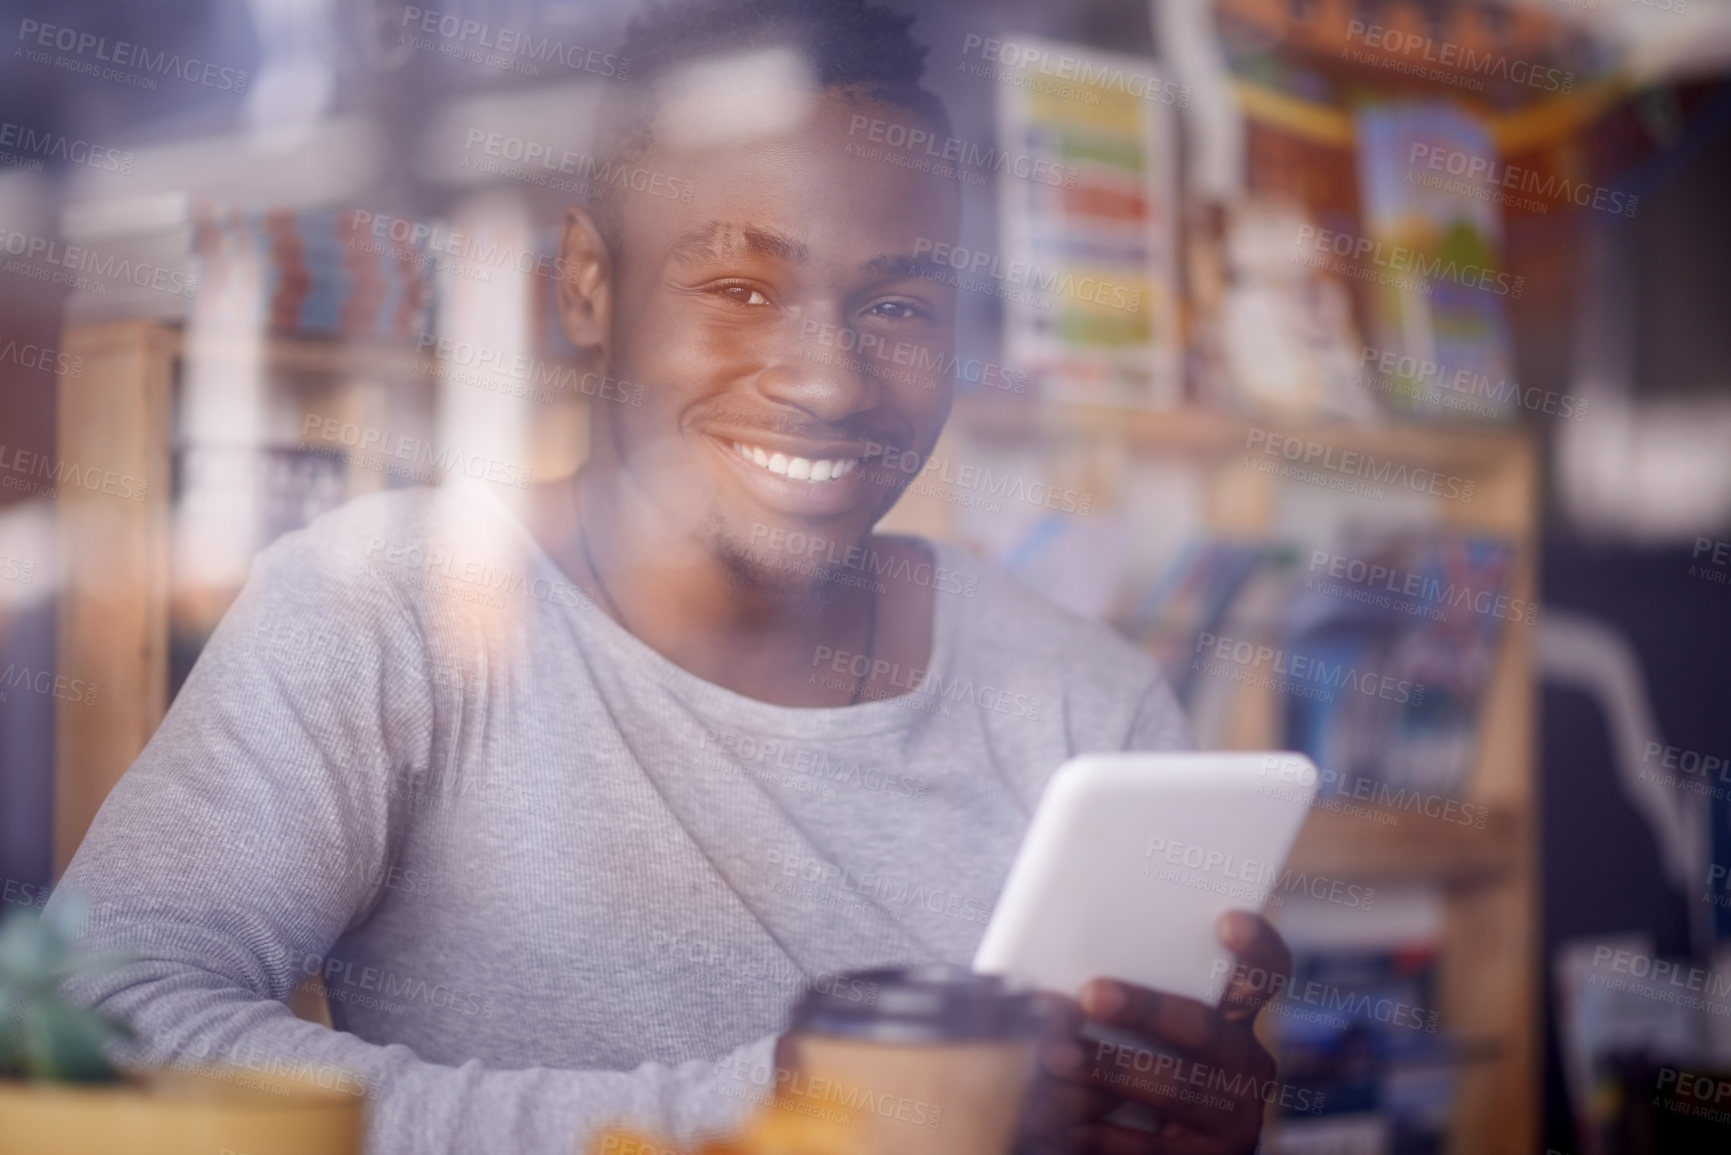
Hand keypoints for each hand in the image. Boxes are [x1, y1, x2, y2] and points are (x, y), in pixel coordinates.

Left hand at [1015, 911, 1291, 1153]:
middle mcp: (1245, 1065)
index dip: (1255, 946)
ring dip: (1109, 1069)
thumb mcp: (1153, 1029)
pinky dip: (1102, 1131)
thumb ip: (1133, 994)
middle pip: (1204, 1027)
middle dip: (1146, 1008)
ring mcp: (1230, 1117)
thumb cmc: (1144, 1064)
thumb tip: (1067, 975)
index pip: (1263, 974)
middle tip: (1092, 993)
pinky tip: (1062, 1119)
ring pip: (1173, 1086)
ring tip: (1055, 1057)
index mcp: (1236, 1019)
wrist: (1175, 1147)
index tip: (1228, 920)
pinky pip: (1148, 1146)